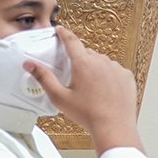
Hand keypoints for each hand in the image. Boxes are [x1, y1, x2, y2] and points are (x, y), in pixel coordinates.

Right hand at [25, 26, 142, 153]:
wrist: (113, 127)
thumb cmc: (88, 114)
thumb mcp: (59, 96)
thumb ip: (43, 77)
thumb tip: (30, 65)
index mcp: (83, 63)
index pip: (71, 41)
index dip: (64, 34)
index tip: (61, 30)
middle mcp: (102, 62)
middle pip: (86, 54)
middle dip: (79, 61)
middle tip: (75, 76)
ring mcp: (116, 68)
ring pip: (102, 62)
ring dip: (95, 68)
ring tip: (91, 88)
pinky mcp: (127, 76)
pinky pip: (115, 71)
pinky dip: (109, 76)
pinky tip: (105, 90)